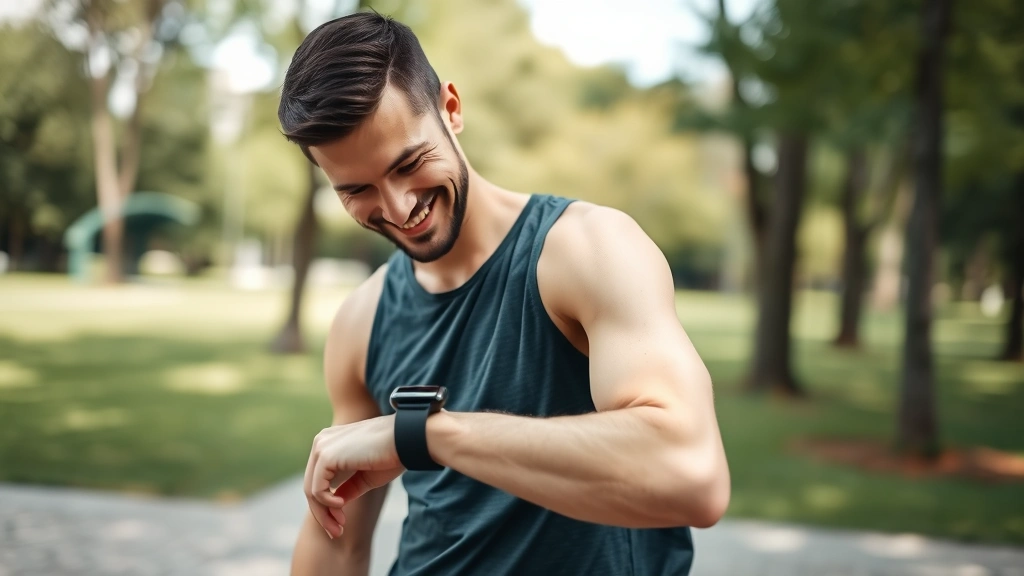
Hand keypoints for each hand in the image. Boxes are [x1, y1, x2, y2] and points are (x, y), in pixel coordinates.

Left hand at [303, 414, 403, 537]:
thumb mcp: (365, 477)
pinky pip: (317, 489)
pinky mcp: (326, 455)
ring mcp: (322, 447)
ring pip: (311, 490)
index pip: (318, 479)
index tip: (340, 524)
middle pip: (311, 485)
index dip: (325, 505)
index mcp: (330, 442)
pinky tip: (341, 506)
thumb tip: (334, 504)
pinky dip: (327, 503)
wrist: (406, 441)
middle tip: (336, 533)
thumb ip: (348, 488)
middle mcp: (321, 441)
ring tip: (339, 527)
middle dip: (322, 513)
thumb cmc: (391, 456)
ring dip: (324, 514)